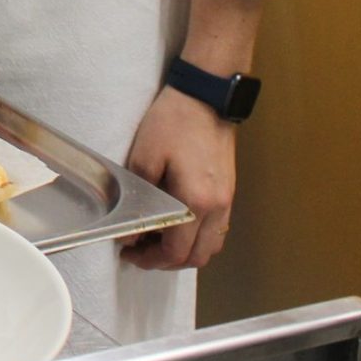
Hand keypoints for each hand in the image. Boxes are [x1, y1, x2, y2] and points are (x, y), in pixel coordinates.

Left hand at [121, 85, 236, 269]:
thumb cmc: (174, 122)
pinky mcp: (229, 191)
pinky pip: (217, 230)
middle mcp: (216, 208)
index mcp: (195, 201)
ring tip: (158, 241)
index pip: (176, 251)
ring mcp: (227, 201)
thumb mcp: (144, 156)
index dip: (150, 259)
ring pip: (210, 247)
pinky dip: (198, 238)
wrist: (206, 97)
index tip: (130, 254)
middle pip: (197, 257)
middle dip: (167, 262)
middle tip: (142, 252)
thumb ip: (138, 198)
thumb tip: (132, 230)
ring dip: (185, 252)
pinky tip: (178, 226)